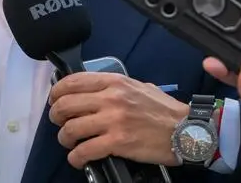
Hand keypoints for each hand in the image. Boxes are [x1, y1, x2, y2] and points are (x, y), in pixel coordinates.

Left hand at [47, 72, 188, 167]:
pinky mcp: (118, 142)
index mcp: (114, 82)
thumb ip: (115, 87)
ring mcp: (113, 120)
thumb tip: (93, 91)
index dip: (57, 92)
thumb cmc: (164, 109)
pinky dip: (75, 157)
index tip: (55, 101)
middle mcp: (110, 98)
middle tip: (59, 123)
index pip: (73, 82)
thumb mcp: (138, 86)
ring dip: (64, 138)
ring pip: (70, 129)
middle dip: (55, 116)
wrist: (185, 129)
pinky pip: (84, 151)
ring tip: (69, 142)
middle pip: (66, 105)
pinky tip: (78, 159)